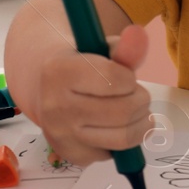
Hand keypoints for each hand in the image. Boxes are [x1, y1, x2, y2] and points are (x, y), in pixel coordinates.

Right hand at [33, 24, 150, 166]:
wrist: (48, 89)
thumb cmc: (82, 66)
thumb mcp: (101, 50)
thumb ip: (125, 46)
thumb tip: (139, 34)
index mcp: (59, 71)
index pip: (117, 80)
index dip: (129, 78)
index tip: (123, 76)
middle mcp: (54, 105)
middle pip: (124, 111)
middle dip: (141, 101)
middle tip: (136, 94)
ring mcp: (60, 134)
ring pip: (124, 137)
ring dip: (140, 123)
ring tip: (134, 110)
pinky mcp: (70, 155)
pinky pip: (114, 154)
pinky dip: (123, 142)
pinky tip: (113, 127)